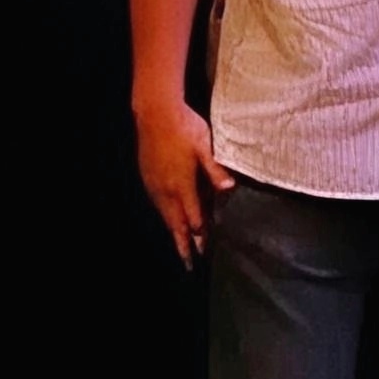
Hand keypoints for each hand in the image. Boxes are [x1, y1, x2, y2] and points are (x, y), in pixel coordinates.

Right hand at [136, 99, 226, 262]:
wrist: (155, 113)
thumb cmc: (185, 128)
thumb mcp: (206, 147)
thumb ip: (215, 169)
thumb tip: (229, 188)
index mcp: (181, 185)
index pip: (193, 218)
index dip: (200, 236)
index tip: (205, 252)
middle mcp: (165, 189)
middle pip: (175, 223)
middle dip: (183, 244)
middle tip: (188, 264)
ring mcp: (154, 184)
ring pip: (165, 216)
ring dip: (174, 232)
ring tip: (181, 247)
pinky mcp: (148, 177)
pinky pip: (158, 204)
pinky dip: (166, 217)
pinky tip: (171, 219)